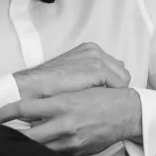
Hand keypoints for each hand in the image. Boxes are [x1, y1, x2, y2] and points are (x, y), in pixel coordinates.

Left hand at [0, 87, 142, 155]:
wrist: (127, 113)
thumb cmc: (101, 98)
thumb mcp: (75, 91)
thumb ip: (53, 100)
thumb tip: (30, 108)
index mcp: (62, 103)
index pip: (25, 109)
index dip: (6, 113)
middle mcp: (64, 124)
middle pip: (27, 136)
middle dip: (9, 137)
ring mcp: (70, 141)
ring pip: (38, 149)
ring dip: (24, 147)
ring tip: (11, 145)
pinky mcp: (76, 152)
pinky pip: (53, 155)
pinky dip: (42, 153)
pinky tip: (34, 152)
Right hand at [12, 43, 129, 103]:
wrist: (32, 88)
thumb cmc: (49, 88)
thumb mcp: (72, 78)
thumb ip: (89, 78)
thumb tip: (106, 88)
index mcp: (89, 50)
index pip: (115, 68)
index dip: (111, 86)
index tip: (104, 99)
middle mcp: (94, 50)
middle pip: (122, 72)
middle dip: (115, 89)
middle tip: (104, 103)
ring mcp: (96, 58)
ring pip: (123, 79)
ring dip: (114, 93)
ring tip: (102, 105)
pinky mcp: (96, 68)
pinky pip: (118, 84)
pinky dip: (112, 96)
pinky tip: (101, 105)